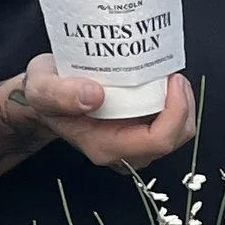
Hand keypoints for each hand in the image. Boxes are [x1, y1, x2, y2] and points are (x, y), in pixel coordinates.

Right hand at [21, 54, 199, 169]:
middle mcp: (123, 151)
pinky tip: (161, 81)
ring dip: (180, 104)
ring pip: (175, 133)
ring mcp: (133, 143)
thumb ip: (59, 94)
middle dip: (183, 107)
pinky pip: (167, 123)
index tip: (172, 80)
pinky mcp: (138, 130)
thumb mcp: (40, 87)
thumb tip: (95, 96)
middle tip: (173, 74)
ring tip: (169, 75)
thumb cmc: (44, 92)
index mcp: (105, 146)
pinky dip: (172, 102)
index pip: (157, 141)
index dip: (175, 112)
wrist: (45, 95)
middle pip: (173, 139)